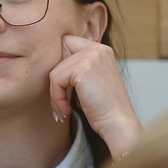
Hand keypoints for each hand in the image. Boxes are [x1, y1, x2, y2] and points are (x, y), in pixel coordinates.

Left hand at [49, 34, 141, 157]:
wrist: (118, 124)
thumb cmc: (104, 108)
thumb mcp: (93, 80)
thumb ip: (78, 67)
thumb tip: (50, 65)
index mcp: (101, 50)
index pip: (67, 43)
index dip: (61, 64)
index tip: (65, 86)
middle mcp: (97, 49)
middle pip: (58, 54)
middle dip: (56, 79)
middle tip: (61, 100)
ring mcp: (91, 57)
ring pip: (55, 70)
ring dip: (55, 94)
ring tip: (64, 109)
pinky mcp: (82, 69)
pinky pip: (56, 80)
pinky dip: (57, 98)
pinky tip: (66, 110)